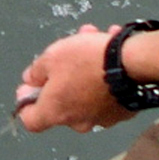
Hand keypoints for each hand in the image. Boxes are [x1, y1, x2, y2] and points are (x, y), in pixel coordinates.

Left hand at [14, 24, 132, 133]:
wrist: (132, 64)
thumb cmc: (86, 61)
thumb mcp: (51, 57)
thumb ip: (36, 71)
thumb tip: (31, 80)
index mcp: (56, 112)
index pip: (31, 120)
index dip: (26, 103)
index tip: (30, 86)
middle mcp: (78, 122)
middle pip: (60, 101)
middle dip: (62, 74)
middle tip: (66, 51)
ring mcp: (102, 119)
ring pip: (85, 91)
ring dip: (85, 68)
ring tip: (91, 38)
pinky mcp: (122, 111)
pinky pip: (106, 91)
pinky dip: (105, 74)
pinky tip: (110, 49)